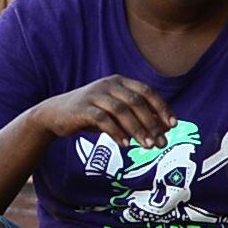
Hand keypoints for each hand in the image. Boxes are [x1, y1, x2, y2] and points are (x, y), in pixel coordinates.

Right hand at [28, 75, 172, 149]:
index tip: (173, 125)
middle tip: (161, 142)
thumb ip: (139, 118)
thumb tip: (165, 129)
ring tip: (148, 146)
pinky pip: (103, 119)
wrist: (55, 115)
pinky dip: (116, 132)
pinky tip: (125, 145)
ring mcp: (94, 94)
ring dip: (137, 129)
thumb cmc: (92, 114)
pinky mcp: (82, 108)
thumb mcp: (117, 114)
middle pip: (136, 101)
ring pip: (121, 110)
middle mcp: (109, 84)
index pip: (147, 91)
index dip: (162, 107)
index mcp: (120, 82)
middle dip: (151, 122)